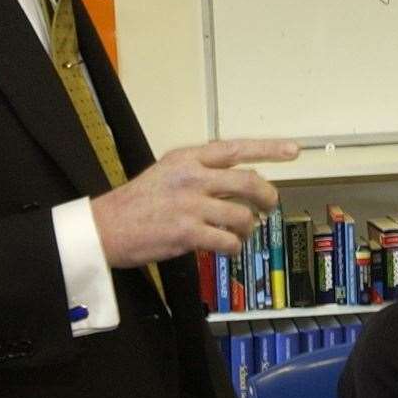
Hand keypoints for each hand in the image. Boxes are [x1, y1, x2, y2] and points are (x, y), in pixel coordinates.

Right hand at [90, 138, 297, 266]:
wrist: (104, 227)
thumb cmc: (136, 203)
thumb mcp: (167, 173)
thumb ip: (201, 172)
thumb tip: (241, 181)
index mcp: (187, 158)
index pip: (235, 148)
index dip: (269, 149)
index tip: (293, 151)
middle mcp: (192, 177)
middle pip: (248, 181)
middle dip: (267, 196)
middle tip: (269, 205)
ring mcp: (190, 205)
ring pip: (242, 215)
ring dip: (248, 228)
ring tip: (240, 233)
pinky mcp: (187, 233)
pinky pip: (227, 242)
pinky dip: (233, 248)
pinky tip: (226, 249)